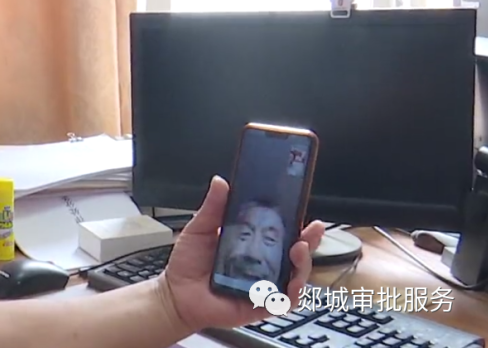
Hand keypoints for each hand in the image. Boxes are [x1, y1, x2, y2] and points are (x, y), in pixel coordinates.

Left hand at [159, 176, 325, 331]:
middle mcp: (262, 264)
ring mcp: (263, 285)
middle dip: (309, 241)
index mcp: (250, 244)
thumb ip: (213, 207)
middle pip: (295, 252)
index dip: (295, 221)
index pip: (280, 231)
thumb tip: (220, 182)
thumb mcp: (199, 229)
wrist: (175, 294)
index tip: (302, 207)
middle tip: (312, 230)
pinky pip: (284, 301)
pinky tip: (291, 282)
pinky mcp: (260, 305)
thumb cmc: (187, 264)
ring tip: (298, 250)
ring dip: (303, 263)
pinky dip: (292, 292)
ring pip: (296, 275)